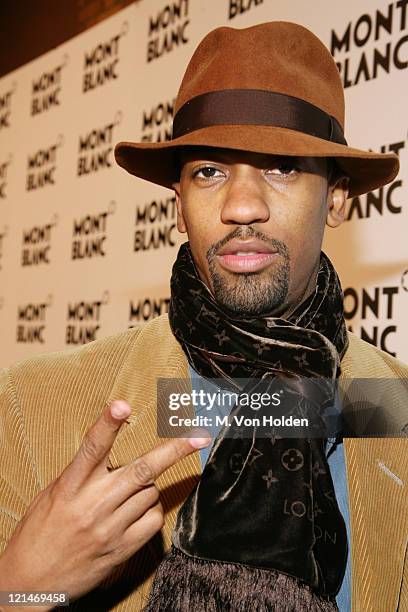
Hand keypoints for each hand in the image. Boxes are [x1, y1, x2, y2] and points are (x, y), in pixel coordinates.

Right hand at [0, 400, 209, 607]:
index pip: (92, 448)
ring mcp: (110, 528)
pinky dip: (151, 510)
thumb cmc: (39, 532)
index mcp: (70, 487)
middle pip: (141, 470)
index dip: (108, 424)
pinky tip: (138, 511)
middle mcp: (93, 505)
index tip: (122, 404)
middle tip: (197, 437)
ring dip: (147, 485)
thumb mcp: (52, 495)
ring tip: (127, 493)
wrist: (29, 582)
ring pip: (150, 492)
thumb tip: (113, 459)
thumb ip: (82, 475)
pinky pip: (153, 520)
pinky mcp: (121, 548)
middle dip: (173, 451)